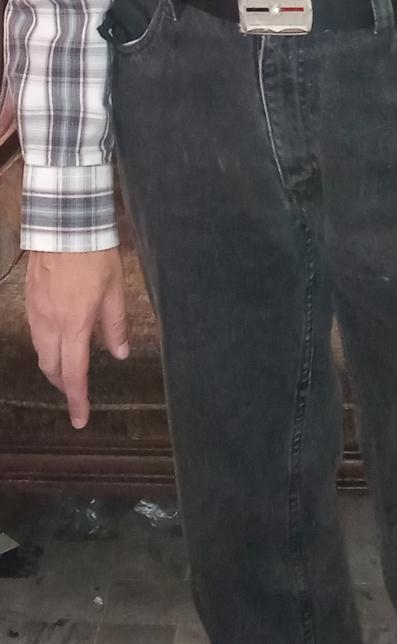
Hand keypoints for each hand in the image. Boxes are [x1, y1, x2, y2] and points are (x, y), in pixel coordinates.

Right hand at [26, 249, 127, 428]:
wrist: (65, 224)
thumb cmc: (95, 256)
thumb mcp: (115, 291)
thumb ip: (116, 325)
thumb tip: (119, 354)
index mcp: (75, 325)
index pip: (74, 373)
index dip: (77, 399)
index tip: (80, 420)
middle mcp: (50, 323)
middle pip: (51, 368)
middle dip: (62, 384)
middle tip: (76, 391)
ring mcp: (36, 311)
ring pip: (40, 350)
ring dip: (53, 364)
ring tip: (67, 366)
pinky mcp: (30, 299)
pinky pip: (35, 331)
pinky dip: (46, 343)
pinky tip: (58, 336)